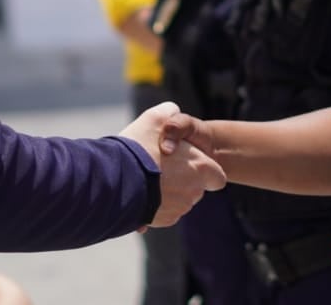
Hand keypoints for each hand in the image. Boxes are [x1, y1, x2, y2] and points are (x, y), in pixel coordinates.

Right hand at [119, 102, 225, 228]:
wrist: (113, 181)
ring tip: (146, 178)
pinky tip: (139, 191)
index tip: (189, 163)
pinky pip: (162, 211)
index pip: (218, 177)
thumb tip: (172, 110)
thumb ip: (169, 112)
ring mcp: (177, 209)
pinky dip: (154, 204)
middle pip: (195, 187)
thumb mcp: (155, 118)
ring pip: (178, 200)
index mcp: (200, 168)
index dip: (206, 169)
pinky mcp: (160, 221)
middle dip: (183, 178)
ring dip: (168, 191)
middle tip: (161, 166)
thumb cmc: (137, 147)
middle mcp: (193, 192)